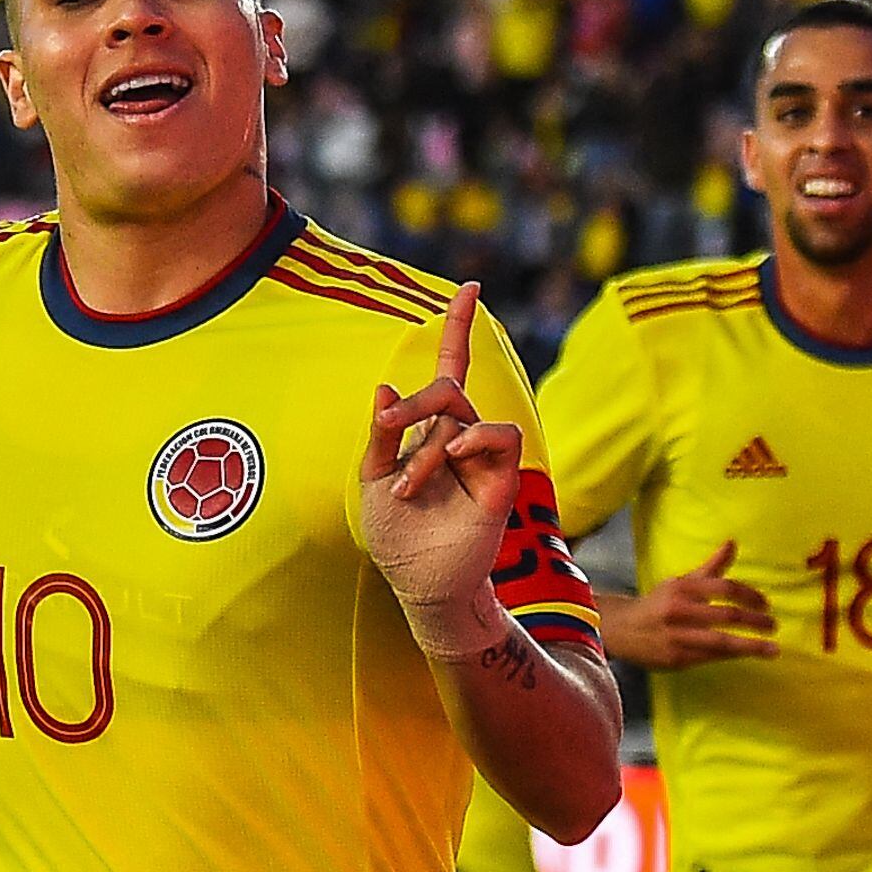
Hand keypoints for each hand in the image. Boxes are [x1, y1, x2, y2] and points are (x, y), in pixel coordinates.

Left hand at [360, 284, 522, 656]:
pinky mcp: (502, 478)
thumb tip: (386, 389)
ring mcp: (482, 456)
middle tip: (388, 433)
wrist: (420, 584)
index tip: (470, 288)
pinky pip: (501, 435)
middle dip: (414, 403)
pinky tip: (455, 456)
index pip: (449, 368)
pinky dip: (476, 436)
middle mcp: (460, 436)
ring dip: (430, 444)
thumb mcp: (369, 480)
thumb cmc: (395, 536)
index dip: (459, 328)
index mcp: (430, 430)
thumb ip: (379, 436)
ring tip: (407, 487)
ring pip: (464, 412)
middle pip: (447, 386)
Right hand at [606, 538, 778, 666]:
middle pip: (726, 615)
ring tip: (772, 649)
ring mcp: (677, 636)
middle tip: (774, 626)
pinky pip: (710, 658)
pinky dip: (731, 656)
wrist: (621, 630)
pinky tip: (747, 655)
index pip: (724, 588)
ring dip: (751, 646)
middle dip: (755, 622)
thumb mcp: (682, 583)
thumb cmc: (659, 604)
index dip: (749, 596)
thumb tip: (732, 543)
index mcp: (683, 588)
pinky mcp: (675, 658)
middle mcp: (679, 611)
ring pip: (721, 642)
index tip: (766, 604)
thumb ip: (711, 567)